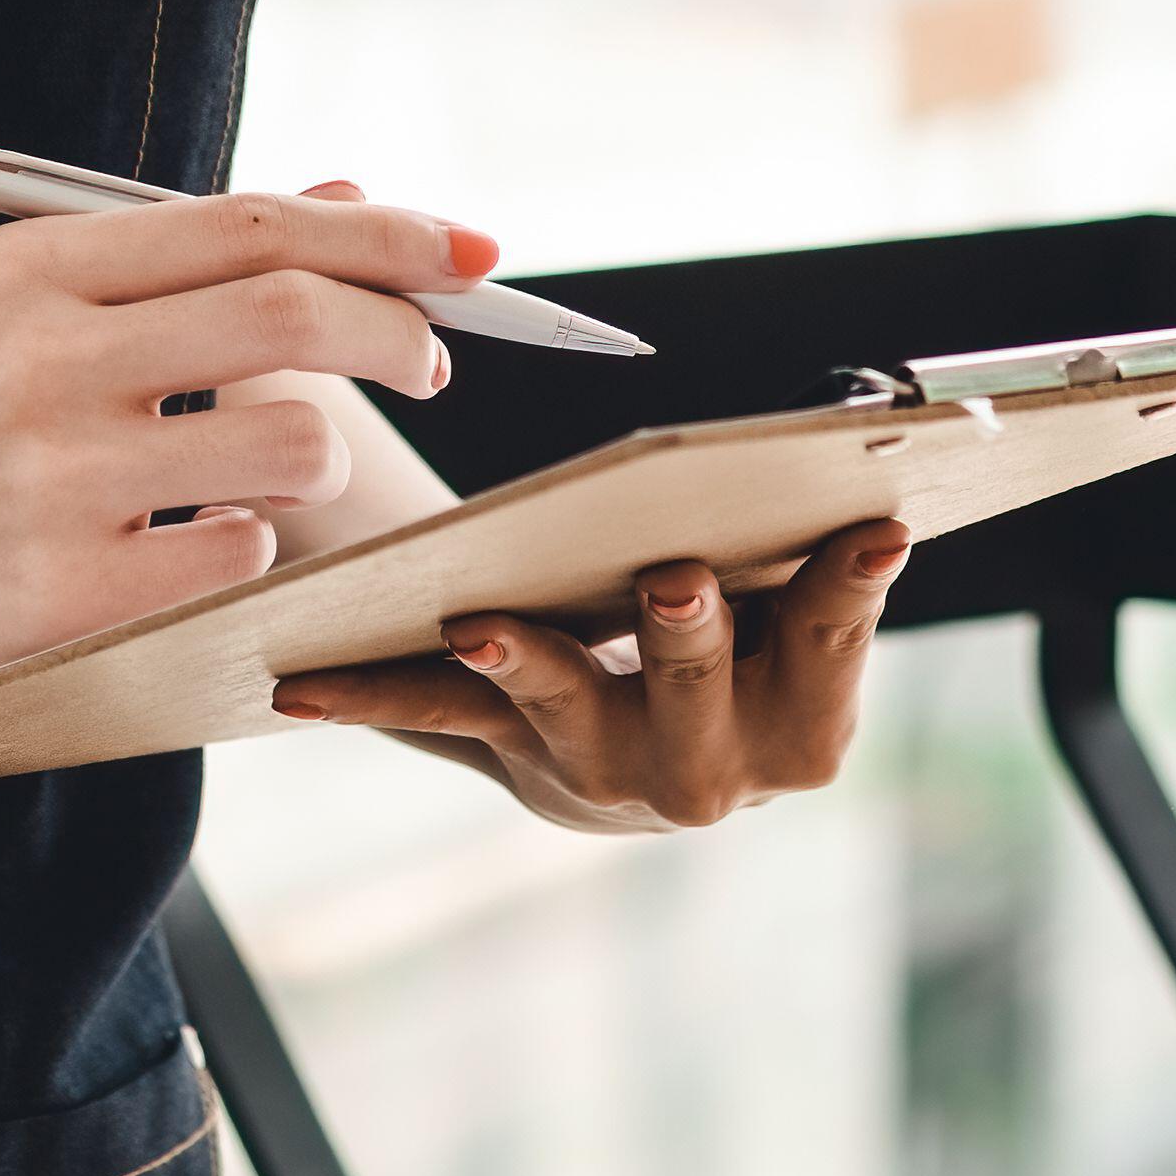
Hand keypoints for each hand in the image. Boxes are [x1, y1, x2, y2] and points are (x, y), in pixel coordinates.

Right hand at [0, 189, 486, 698]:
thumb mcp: (35, 324)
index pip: (248, 224)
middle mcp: (35, 359)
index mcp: (30, 270)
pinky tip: (179, 554)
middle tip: (433, 361)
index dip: (382, 233)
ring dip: (317, 462)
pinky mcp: (68, 591)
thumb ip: (188, 264)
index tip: (470, 252)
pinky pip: (244, 553)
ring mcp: (51, 478)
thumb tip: (356, 199)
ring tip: (260, 477)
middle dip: (400, 332)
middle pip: (291, 312)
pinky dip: (246, 552)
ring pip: (291, 443)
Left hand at [267, 521, 912, 833]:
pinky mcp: (514, 752)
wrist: (660, 758)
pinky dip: (370, 693)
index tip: (875, 527)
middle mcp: (713, 767)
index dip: (852, 591)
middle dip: (689, 639)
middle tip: (671, 578)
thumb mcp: (803, 601)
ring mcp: (607, 771)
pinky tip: (300, 681)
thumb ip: (830, 540)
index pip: (836, 643)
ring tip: (476, 623)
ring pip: (568, 713)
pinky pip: (441, 717)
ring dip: (527, 665)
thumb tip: (873, 405)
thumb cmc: (749, 637)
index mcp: (804, 718)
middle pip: (699, 697)